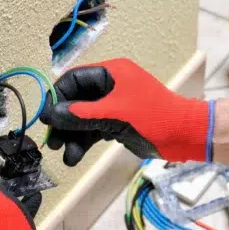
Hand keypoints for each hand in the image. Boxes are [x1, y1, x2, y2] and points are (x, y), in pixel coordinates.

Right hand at [40, 58, 211, 165]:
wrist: (184, 135)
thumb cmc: (152, 118)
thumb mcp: (114, 115)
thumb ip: (81, 114)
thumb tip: (50, 115)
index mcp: (111, 73)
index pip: (74, 80)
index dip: (56, 97)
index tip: (44, 118)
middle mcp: (111, 86)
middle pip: (77, 101)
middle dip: (64, 122)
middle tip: (52, 142)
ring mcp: (115, 105)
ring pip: (86, 118)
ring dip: (74, 136)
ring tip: (67, 156)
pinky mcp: (119, 122)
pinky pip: (96, 129)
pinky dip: (86, 141)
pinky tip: (75, 156)